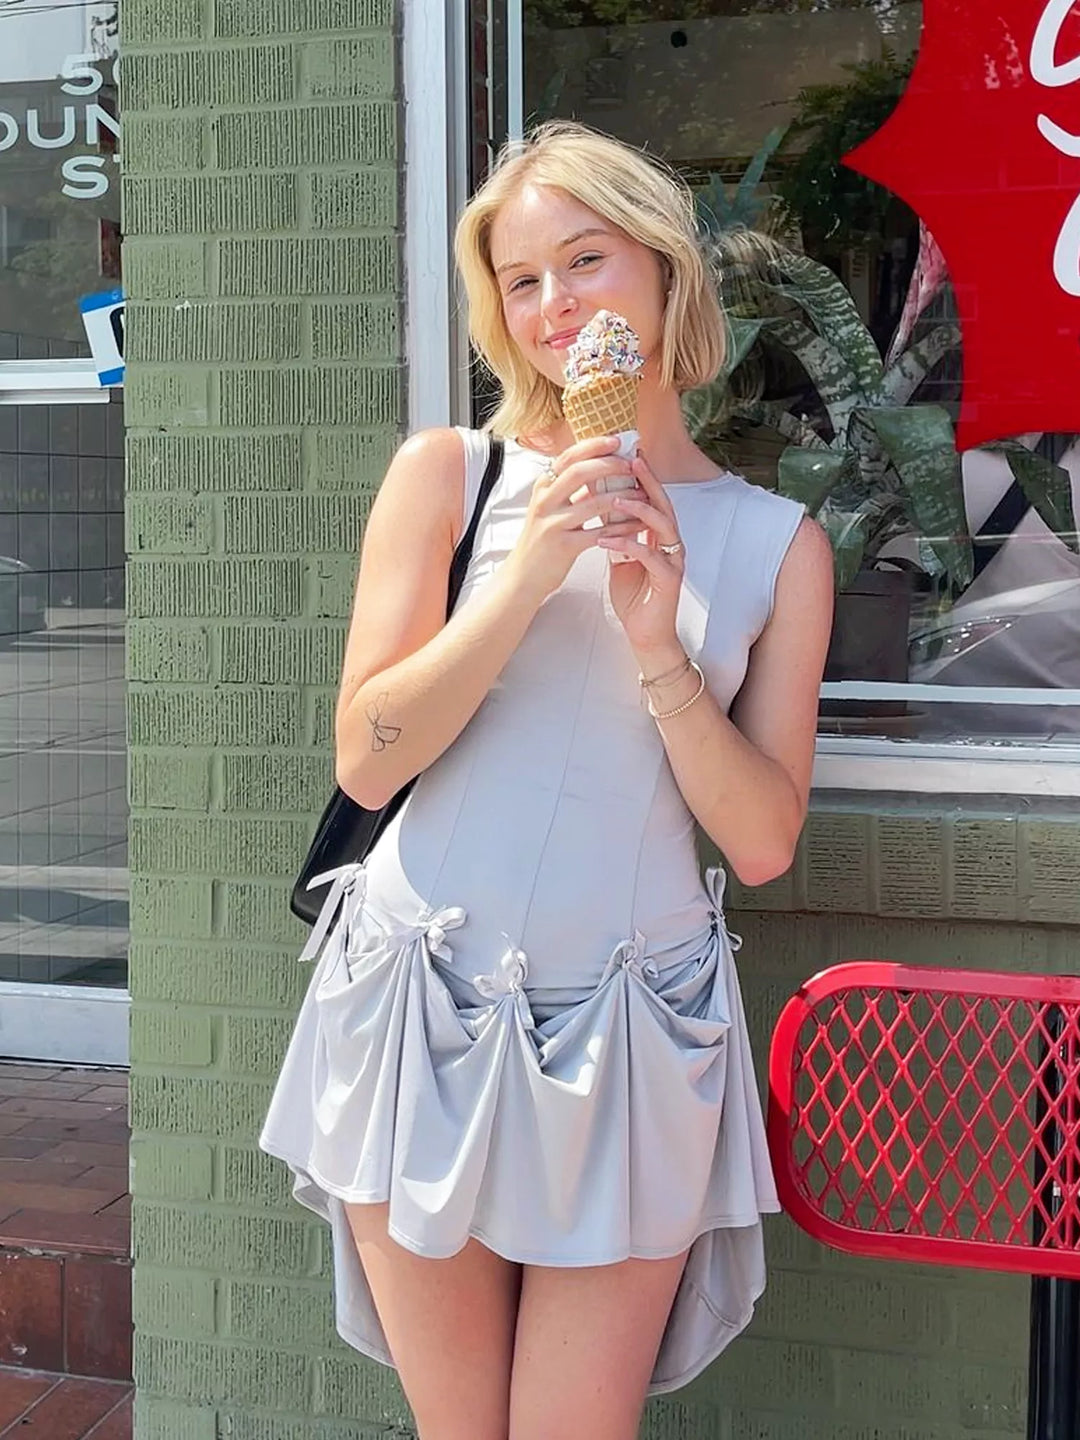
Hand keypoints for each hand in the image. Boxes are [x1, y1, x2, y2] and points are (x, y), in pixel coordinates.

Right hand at [503, 435, 642, 604]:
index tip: (615, 440)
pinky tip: (637, 525)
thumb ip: (569, 489)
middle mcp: (545, 501)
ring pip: (593, 503)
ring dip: (622, 496)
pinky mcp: (564, 546)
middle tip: (631, 465)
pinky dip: (622, 527)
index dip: (593, 446)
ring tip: (642, 494)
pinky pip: (600, 532)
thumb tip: (597, 467)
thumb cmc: (541, 541)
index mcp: (543, 487)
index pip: (568, 456)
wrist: (522, 576)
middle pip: (580, 472)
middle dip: (610, 465)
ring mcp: (553, 523)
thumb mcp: (549, 509)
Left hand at [597, 451, 685, 655]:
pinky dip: (630, 545)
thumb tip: (600, 504)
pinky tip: (608, 539)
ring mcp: (673, 561)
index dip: (643, 477)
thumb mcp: (621, 556)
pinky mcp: (669, 580)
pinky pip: (651, 557)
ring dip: (640, 510)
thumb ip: (617, 531)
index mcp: (660, 537)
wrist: (645, 633)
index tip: (626, 455)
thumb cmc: (634, 595)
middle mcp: (671, 544)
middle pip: (663, 505)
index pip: (653, 499)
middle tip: (632, 460)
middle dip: (648, 482)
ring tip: (617, 497)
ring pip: (662, 527)